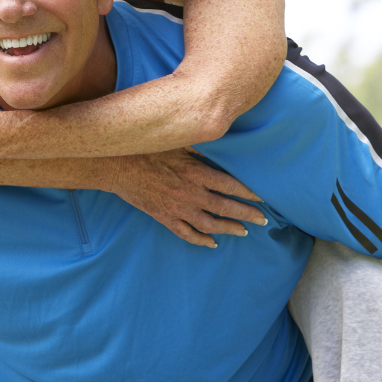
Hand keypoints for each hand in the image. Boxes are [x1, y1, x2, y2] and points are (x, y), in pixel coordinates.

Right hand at [108, 148, 266, 247]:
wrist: (118, 166)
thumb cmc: (147, 149)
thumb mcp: (177, 142)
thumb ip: (200, 146)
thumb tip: (220, 138)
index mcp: (196, 173)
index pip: (231, 185)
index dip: (249, 193)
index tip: (263, 197)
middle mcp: (191, 193)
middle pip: (226, 208)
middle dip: (247, 215)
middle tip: (263, 220)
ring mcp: (178, 208)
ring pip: (209, 224)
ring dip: (229, 229)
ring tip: (244, 232)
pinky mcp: (165, 217)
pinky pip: (186, 233)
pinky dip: (200, 240)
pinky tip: (211, 243)